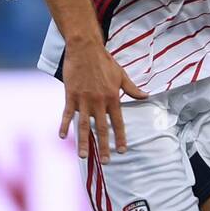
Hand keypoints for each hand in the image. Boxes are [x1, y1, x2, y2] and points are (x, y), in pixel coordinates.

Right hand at [59, 38, 147, 160]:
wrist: (85, 49)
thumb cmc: (105, 61)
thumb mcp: (122, 75)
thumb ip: (132, 89)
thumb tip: (146, 96)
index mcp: (113, 98)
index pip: (118, 122)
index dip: (120, 137)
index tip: (122, 150)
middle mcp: (99, 102)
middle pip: (101, 128)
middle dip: (104, 146)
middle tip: (106, 162)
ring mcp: (84, 100)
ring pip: (84, 125)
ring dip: (84, 142)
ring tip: (84, 156)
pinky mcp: (71, 95)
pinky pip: (67, 113)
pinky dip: (64, 125)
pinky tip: (62, 136)